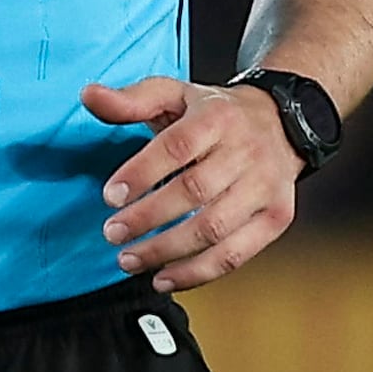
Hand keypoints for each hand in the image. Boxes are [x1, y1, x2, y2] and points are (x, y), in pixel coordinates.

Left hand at [86, 75, 306, 294]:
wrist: (283, 123)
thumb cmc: (217, 114)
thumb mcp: (176, 94)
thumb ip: (132, 100)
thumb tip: (89, 96)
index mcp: (218, 117)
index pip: (177, 146)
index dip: (141, 173)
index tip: (110, 196)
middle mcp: (246, 152)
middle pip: (194, 191)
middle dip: (147, 217)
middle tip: (112, 233)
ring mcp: (265, 187)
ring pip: (213, 229)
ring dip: (166, 251)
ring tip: (129, 260)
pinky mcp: (275, 217)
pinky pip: (234, 254)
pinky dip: (196, 272)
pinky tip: (164, 277)